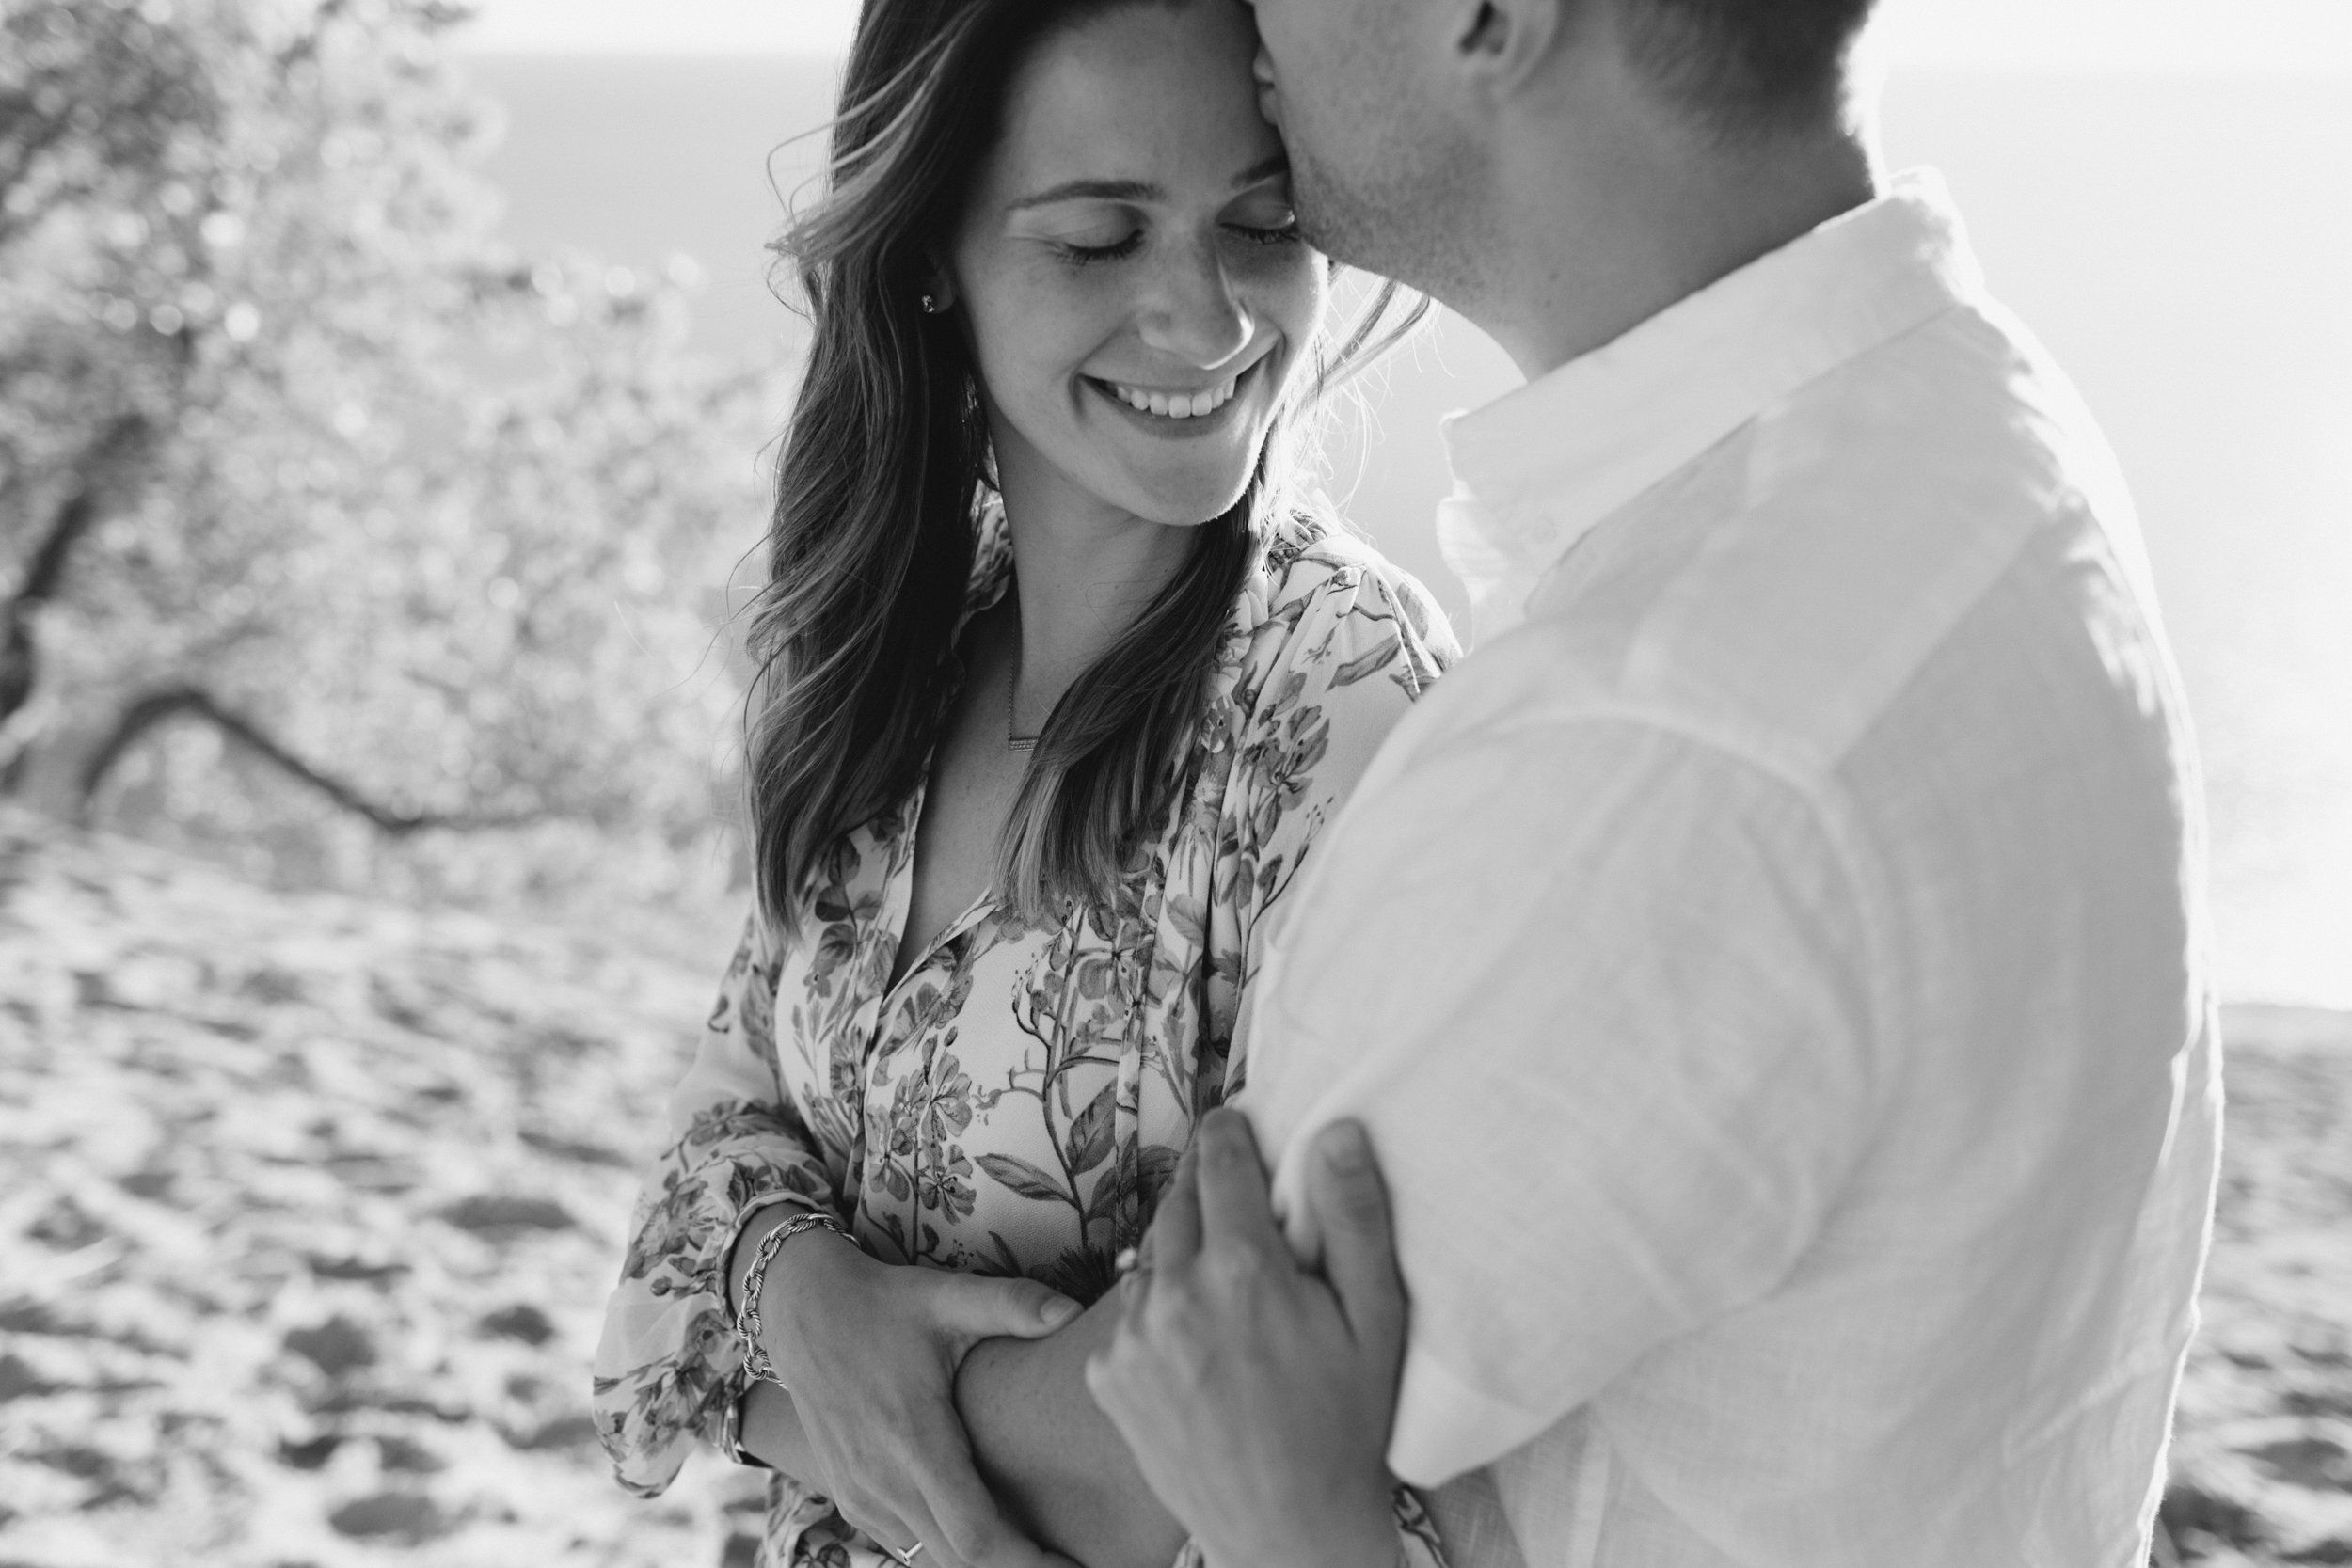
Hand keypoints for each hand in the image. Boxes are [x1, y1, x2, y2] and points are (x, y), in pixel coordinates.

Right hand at [742, 1216, 1084, 1567]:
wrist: (801, 1309)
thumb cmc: (882, 1304)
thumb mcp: (946, 1296)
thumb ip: (1012, 1304)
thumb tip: (1075, 1312)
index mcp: (915, 1440)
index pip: (977, 1536)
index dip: (1030, 1562)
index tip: (1075, 1564)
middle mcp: (882, 1482)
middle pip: (960, 1562)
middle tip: (1069, 1561)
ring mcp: (861, 1495)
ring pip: (930, 1559)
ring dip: (980, 1559)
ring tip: (1034, 1548)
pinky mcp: (849, 1496)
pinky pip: (905, 1544)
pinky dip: (945, 1548)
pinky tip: (982, 1530)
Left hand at [1085, 1110, 1406, 1567]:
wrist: (1286, 1533)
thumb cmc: (1345, 1428)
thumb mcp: (1377, 1322)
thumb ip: (1355, 1218)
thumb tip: (1335, 1132)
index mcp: (1244, 1270)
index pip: (1222, 1158)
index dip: (1233, 1131)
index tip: (1239, 1122)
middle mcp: (1176, 1293)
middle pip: (1178, 1198)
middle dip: (1208, 1185)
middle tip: (1240, 1198)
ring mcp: (1133, 1337)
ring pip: (1152, 1255)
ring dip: (1182, 1250)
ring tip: (1226, 1283)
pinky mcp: (1109, 1376)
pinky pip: (1130, 1314)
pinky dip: (1159, 1310)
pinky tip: (1200, 1341)